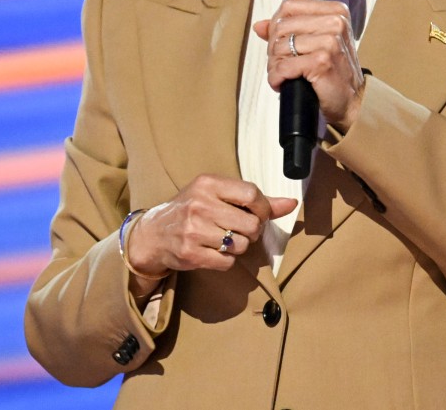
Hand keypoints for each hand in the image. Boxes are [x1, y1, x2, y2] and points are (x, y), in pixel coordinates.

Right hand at [127, 175, 296, 279]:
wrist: (154, 234)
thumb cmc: (193, 210)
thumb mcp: (218, 195)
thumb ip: (255, 200)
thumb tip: (292, 203)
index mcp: (208, 184)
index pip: (251, 194)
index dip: (263, 208)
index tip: (259, 214)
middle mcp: (200, 205)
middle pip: (251, 224)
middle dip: (252, 231)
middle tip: (240, 230)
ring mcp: (193, 230)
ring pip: (241, 245)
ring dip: (239, 246)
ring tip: (225, 240)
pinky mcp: (190, 253)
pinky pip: (227, 262)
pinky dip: (226, 260)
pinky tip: (214, 252)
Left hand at [254, 0, 365, 132]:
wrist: (351, 100)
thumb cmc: (334, 71)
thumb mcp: (316, 42)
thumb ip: (288, 30)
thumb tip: (259, 25)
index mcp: (336, 11)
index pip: (290, 5)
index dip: (277, 24)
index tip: (281, 40)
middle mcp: (335, 22)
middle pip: (282, 26)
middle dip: (274, 48)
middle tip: (281, 63)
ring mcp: (330, 41)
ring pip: (280, 47)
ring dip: (275, 65)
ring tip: (284, 74)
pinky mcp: (322, 61)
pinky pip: (283, 67)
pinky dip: (277, 78)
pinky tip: (283, 83)